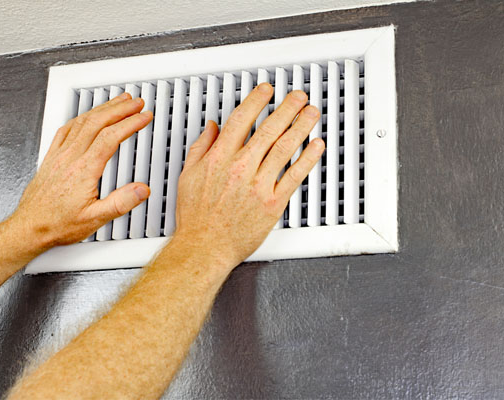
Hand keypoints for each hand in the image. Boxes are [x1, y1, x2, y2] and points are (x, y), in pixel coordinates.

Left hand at [13, 93, 152, 250]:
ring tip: (118, 102)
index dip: (130, 123)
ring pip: (82, 122)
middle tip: (136, 103)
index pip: (111, 137)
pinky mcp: (51, 157)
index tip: (144, 116)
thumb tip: (142, 190)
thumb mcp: (95, 219)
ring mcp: (59, 155)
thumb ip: (121, 203)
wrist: (30, 227)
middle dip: (120, 109)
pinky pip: (66, 129)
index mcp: (84, 170)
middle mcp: (70, 158)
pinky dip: (81, 117)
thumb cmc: (58, 224)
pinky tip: (87, 115)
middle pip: (97, 122)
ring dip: (103, 108)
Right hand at [172, 83, 323, 267]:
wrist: (204, 248)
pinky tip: (315, 146)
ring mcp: (257, 185)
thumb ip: (201, 148)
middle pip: (268, 129)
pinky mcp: (272, 203)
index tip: (266, 91)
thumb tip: (212, 128)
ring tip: (311, 113)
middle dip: (286, 108)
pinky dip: (307, 159)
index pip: (241, 120)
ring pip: (283, 148)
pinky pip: (293, 176)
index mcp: (219, 159)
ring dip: (300, 126)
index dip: (256, 101)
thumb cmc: (197, 218)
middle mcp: (240, 168)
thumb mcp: (188, 176)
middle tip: (298, 97)